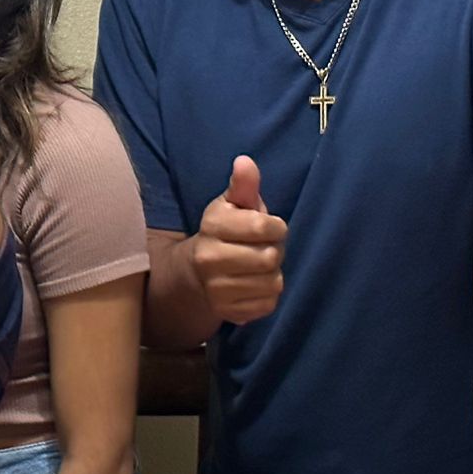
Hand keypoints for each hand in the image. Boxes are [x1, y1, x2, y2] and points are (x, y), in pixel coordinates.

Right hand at [188, 156, 287, 323]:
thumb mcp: (232, 205)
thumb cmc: (224, 232)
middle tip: (263, 249)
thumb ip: (243, 185)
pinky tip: (254, 285)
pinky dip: (267, 295)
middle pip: (270, 257)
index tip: (271, 227)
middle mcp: (209, 258)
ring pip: (272, 283)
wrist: (195, 274)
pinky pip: (268, 304)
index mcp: (213, 226)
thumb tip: (245, 161)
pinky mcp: (228, 312)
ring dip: (273, 275)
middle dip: (274, 251)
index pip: (263, 226)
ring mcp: (217, 288)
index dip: (277, 227)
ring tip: (259, 267)